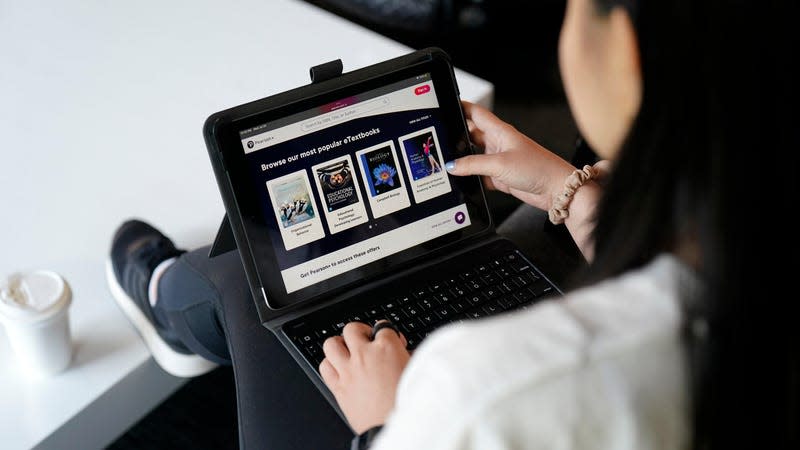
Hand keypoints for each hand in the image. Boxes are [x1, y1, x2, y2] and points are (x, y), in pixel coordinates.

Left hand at [320, 321, 410, 433]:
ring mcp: (348, 371)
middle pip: (352, 329)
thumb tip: (401, 350)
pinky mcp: (338, 387)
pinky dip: (330, 365)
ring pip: (331, 344)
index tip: (388, 339)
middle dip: (360, 332)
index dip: (386, 332)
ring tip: (347, 350)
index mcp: (387, 348)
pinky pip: (324, 367)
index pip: (382, 326)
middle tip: (366, 340)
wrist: (393, 426)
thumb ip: (405, 356)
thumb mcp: (414, 371)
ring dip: (339, 345)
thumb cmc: (407, 402)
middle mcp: (365, 355)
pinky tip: (339, 369)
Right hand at [447, 101, 575, 210]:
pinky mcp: (501, 177)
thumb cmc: (538, 168)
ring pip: (474, 157)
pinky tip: (465, 181)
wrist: (556, 189)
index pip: (476, 113)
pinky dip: (472, 179)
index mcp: (500, 131)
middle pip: (472, 135)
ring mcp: (499, 160)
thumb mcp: (499, 164)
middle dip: (457, 137)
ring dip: (464, 161)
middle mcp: (499, 143)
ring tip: (449, 163)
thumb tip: (453, 165)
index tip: (446, 105)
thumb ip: (473, 164)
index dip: (461, 107)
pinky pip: (480, 175)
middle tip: (442, 140)